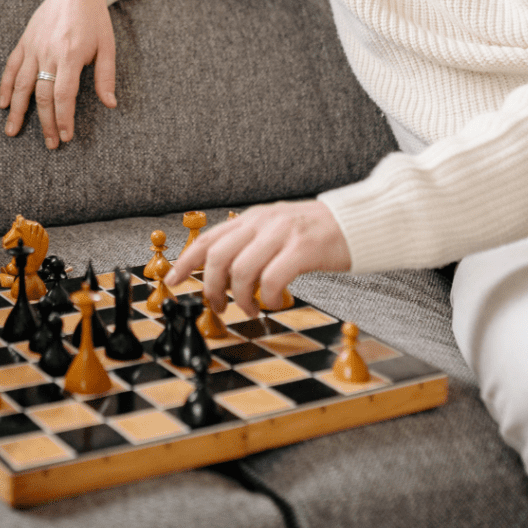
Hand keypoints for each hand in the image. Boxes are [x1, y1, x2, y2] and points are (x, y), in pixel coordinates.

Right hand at [0, 0, 115, 148]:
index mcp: (71, 55)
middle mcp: (48, 53)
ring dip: (17, 111)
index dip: (63, 118)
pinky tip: (3, 104)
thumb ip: (106, 76)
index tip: (65, 137)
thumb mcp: (108, 46)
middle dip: (45, 122)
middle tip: (49, 144)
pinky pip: (11, 67)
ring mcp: (33, 47)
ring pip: (21, 85)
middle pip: (43, 95)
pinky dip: (5, 86)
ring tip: (12, 132)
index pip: (64, 95)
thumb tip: (110, 104)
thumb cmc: (95, 19)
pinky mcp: (24, 41)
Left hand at [166, 200, 350, 316]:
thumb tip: (222, 271)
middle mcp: (263, 222)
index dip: (186, 261)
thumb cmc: (316, 232)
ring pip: (241, 272)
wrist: (356, 222)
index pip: (209, 239)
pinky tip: (276, 302)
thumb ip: (252, 243)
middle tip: (218, 307)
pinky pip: (272, 280)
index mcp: (254, 218)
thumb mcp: (277, 230)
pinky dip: (268, 298)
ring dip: (241, 299)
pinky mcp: (303, 249)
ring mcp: (283, 233)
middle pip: (219, 257)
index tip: (172, 280)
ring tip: (252, 309)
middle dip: (211, 289)